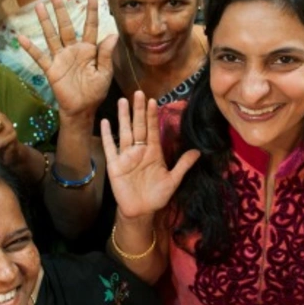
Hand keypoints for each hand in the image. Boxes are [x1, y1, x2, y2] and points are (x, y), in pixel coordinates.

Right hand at [18, 0, 115, 119]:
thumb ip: (106, 54)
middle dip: (60, 9)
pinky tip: (21, 38)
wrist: (82, 109)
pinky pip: (40, 57)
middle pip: (65, 25)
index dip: (91, 12)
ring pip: (51, 36)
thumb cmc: (95, 91)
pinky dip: (31, 48)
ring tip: (39, 6)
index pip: (90, 26)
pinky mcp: (51, 69)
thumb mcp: (104, 73)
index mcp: (89, 49)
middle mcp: (73, 49)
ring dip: (45, 21)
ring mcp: (60, 58)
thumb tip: (113, 34)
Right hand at [101, 92, 199, 220]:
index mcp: (153, 152)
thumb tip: (198, 152)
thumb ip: (183, 165)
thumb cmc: (156, 196)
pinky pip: (110, 148)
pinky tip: (105, 122)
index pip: (152, 129)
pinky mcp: (115, 165)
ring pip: (124, 132)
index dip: (152, 115)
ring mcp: (126, 157)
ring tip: (122, 101)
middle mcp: (139, 151)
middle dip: (138, 110)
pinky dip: (107, 135)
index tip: (153, 100)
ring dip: (123, 117)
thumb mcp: (173, 180)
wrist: (141, 212)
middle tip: (138, 93)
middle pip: (138, 126)